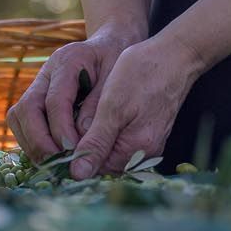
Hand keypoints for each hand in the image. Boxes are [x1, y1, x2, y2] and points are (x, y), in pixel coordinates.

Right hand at [6, 23, 144, 162]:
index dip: (60, 129)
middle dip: (39, 140)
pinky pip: (22, 123)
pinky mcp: (35, 99)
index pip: (54, 100)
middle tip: (58, 162)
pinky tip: (51, 156)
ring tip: (54, 164)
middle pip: (26, 109)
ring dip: (32, 144)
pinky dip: (32, 142)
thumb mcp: (116, 78)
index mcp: (67, 61)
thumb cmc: (116, 62)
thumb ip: (99, 106)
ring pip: (18, 117)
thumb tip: (82, 138)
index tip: (72, 151)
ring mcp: (36, 86)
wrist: (109, 45)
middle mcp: (45, 73)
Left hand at [68, 34, 205, 179]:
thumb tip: (78, 175)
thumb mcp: (112, 107)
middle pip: (104, 163)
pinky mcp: (148, 132)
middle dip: (82, 149)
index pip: (95, 170)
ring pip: (111, 152)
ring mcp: (148, 143)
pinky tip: (97, 116)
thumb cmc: (143, 74)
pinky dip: (106, 132)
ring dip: (93, 140)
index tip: (54, 143)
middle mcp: (145, 152)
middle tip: (62, 128)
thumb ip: (96, 142)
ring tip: (78, 119)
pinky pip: (121, 141)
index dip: (73, 159)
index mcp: (136, 149)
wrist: (175, 55)